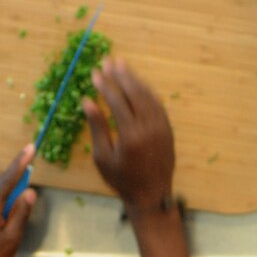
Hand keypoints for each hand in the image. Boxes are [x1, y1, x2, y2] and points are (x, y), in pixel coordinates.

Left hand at [0, 145, 35, 256]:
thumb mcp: (11, 238)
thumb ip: (21, 213)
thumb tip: (29, 193)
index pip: (9, 177)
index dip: (21, 161)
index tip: (30, 148)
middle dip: (15, 179)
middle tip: (27, 191)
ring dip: (6, 193)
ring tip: (13, 216)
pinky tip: (1, 220)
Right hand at [84, 58, 175, 213]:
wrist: (152, 195)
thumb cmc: (122, 179)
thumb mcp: (103, 157)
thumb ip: (97, 127)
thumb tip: (87, 101)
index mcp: (130, 136)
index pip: (116, 101)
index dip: (105, 85)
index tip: (95, 73)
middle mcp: (148, 128)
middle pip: (134, 93)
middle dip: (120, 75)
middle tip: (109, 61)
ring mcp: (161, 127)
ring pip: (147, 96)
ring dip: (134, 80)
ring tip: (122, 66)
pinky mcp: (168, 129)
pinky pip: (157, 104)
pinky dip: (147, 92)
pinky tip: (138, 84)